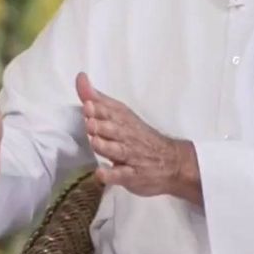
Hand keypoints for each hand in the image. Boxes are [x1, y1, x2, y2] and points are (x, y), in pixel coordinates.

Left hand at [76, 72, 199, 203]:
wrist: (172, 162)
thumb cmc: (138, 136)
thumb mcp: (121, 114)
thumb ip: (98, 99)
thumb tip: (80, 78)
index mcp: (123, 120)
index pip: (110, 112)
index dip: (98, 109)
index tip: (87, 105)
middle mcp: (127, 136)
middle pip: (113, 130)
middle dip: (102, 125)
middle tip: (90, 122)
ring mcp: (130, 157)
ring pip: (117, 151)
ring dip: (106, 146)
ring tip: (95, 142)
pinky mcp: (132, 176)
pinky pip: (122, 176)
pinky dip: (111, 175)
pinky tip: (101, 174)